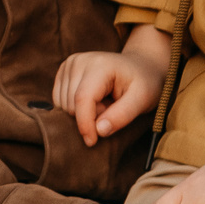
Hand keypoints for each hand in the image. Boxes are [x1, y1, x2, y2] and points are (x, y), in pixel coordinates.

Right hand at [53, 24, 172, 146]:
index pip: (82, 99)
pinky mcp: (64, 71)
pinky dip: (76, 108)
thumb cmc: (144, 83)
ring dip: (83, 113)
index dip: (85, 124)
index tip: (92, 142)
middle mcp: (79, 61)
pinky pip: (60, 100)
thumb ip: (122, 116)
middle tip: (112, 110)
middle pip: (71, 104)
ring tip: (105, 104)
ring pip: (63, 104)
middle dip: (90, 117)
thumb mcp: (142, 100)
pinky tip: (94, 100)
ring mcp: (70, 64)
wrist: (140, 66)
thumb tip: (99, 131)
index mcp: (99, 65)